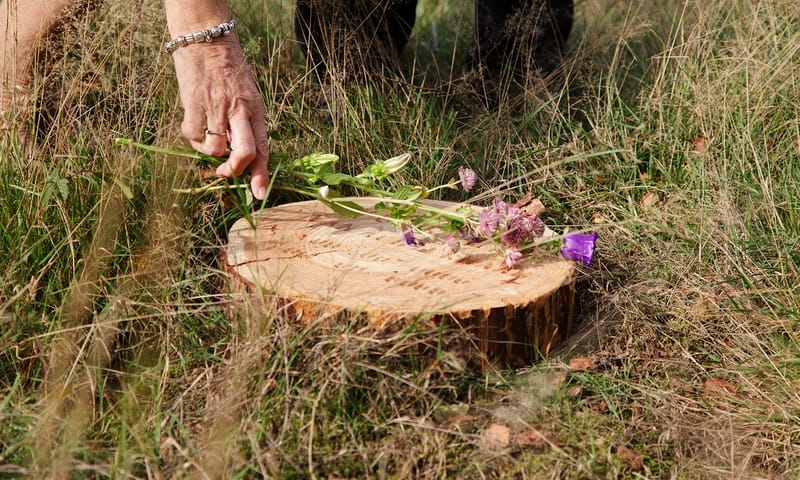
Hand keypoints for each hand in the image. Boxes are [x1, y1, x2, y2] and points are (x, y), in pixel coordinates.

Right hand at [170, 36, 269, 199]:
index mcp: (256, 109)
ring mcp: (216, 108)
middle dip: (236, 170)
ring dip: (211, 152)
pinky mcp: (194, 104)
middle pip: (245, 152)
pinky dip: (193, 139)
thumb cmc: (227, 70)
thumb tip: (238, 154)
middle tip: (225, 173)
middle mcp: (239, 110)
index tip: (260, 194)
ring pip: (216, 149)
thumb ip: (245, 123)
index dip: (262, 174)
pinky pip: (193, 136)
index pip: (263, 147)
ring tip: (208, 137)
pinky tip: (196, 126)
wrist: (206, 40)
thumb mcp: (246, 95)